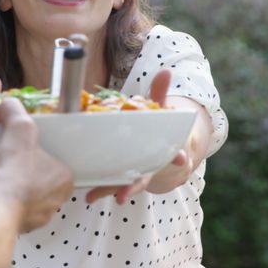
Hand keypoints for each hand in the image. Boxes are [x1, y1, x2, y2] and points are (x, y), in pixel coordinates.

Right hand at [0, 97, 73, 231]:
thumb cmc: (14, 173)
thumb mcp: (20, 129)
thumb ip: (14, 111)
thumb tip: (4, 105)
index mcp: (63, 183)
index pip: (58, 166)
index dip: (43, 155)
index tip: (26, 149)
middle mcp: (51, 205)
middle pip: (41, 182)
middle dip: (26, 172)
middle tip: (10, 160)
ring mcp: (32, 220)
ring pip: (24, 200)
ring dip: (11, 188)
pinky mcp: (11, 229)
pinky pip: (6, 212)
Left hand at [85, 69, 196, 203]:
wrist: (156, 148)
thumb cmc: (156, 127)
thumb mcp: (160, 110)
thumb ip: (161, 93)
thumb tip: (165, 70)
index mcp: (163, 149)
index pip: (173, 154)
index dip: (176, 157)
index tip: (180, 160)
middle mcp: (149, 165)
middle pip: (144, 176)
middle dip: (135, 186)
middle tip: (126, 194)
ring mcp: (133, 172)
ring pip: (123, 183)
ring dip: (109, 191)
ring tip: (94, 198)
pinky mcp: (119, 175)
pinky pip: (108, 183)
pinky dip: (98, 188)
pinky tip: (86, 195)